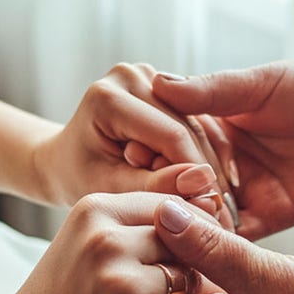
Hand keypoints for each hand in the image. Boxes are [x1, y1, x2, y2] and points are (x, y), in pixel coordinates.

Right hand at [0, 193, 230, 293]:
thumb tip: (205, 210)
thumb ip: (134, 228)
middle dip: (185, 266)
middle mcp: (106, 242)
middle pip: (184, 241)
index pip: (169, 206)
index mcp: (93, 211)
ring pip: (192, 278)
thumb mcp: (84, 246)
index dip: (183, 234)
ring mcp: (121, 286)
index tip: (177, 259)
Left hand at [31, 64, 234, 227]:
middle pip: (187, 128)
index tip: (216, 212)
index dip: (197, 176)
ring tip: (225, 208)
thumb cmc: (78, 177)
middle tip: (228, 218)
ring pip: (198, 125)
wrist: (66, 158)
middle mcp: (131, 75)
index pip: (170, 136)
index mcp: (109, 97)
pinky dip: (207, 153)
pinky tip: (219, 186)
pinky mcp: (164, 84)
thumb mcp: (110, 188)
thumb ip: (153, 186)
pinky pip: (196, 121)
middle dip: (207, 175)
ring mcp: (150, 75)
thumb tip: (203, 185)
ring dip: (213, 166)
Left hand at [151, 198, 293, 293]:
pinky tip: (216, 234)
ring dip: (192, 263)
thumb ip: (210, 246)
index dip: (145, 267)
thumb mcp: (266, 275)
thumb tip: (162, 214)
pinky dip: (215, 273)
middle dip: (166, 262)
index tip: (148, 222)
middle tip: (163, 213)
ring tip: (189, 216)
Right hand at [152, 62, 293, 238]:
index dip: (149, 148)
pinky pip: (236, 237)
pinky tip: (197, 244)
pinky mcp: (269, 218)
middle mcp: (222, 163)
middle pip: (180, 182)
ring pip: (202, 212)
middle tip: (142, 198)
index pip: (168, 142)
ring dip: (185, 218)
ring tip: (163, 225)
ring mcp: (243, 193)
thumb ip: (212, 91)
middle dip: (162, 190)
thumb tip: (158, 83)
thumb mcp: (260, 84)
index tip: (128, 153)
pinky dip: (217, 242)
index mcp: (213, 126)